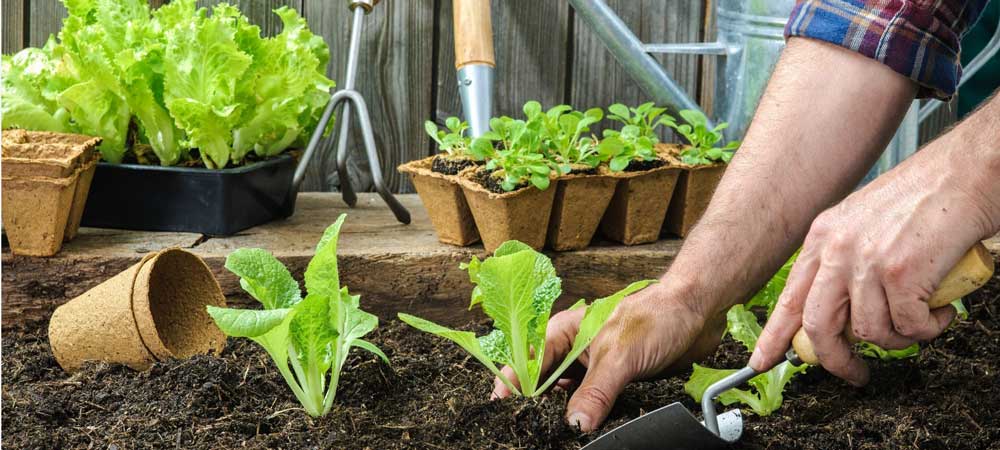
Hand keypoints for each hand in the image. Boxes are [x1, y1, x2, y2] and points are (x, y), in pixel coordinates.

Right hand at [491, 284, 724, 431]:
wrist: (699, 311)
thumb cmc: (657, 316)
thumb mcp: (619, 357)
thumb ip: (595, 393)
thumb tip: (574, 425)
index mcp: (565, 331)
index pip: (528, 362)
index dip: (513, 384)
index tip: (501, 408)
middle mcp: (576, 349)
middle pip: (545, 383)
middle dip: (537, 405)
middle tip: (531, 427)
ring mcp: (595, 366)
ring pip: (570, 396)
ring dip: (565, 413)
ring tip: (555, 433)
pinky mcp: (616, 381)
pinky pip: (595, 404)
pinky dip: (590, 417)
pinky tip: (588, 429)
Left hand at [749, 141, 998, 384]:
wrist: (967, 173)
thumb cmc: (927, 198)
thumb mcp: (864, 223)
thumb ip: (845, 262)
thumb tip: (843, 313)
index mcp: (823, 237)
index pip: (789, 297)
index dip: (775, 336)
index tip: (762, 361)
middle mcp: (837, 249)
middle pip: (818, 326)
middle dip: (836, 360)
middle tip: (855, 374)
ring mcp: (866, 261)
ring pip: (870, 332)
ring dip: (900, 339)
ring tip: (921, 320)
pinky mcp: (900, 273)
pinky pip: (908, 327)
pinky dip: (929, 328)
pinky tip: (940, 310)